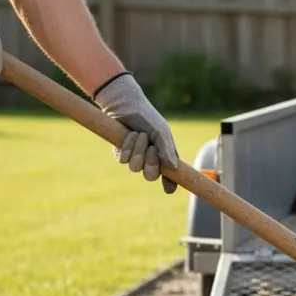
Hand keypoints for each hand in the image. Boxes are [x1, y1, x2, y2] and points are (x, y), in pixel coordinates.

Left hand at [93, 73, 179, 193]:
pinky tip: (128, 135)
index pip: (169, 175)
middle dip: (151, 163)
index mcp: (164, 155)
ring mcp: (135, 157)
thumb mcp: (160, 132)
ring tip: (139, 135)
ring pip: (135, 168)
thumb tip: (174, 168)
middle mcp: (151, 159)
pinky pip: (123, 159)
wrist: (125, 105)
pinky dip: (127, 146)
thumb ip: (167, 150)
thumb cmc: (147, 117)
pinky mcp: (121, 153)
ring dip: (137, 150)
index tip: (168, 189)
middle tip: (151, 148)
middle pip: (151, 176)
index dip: (170, 183)